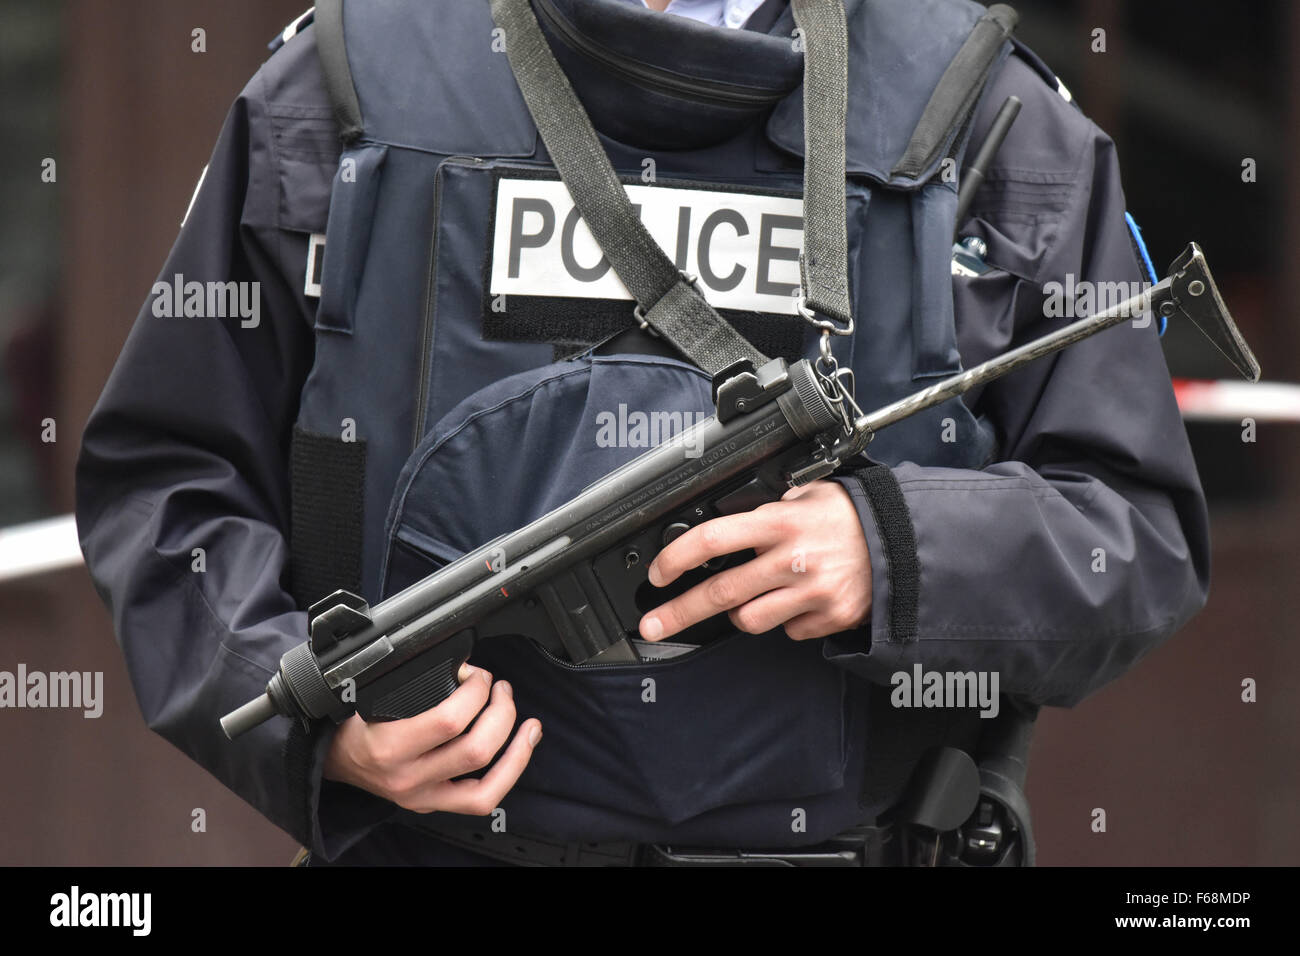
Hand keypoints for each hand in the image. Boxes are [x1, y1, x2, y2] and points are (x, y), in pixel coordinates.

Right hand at [323, 664, 541, 814]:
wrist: (332, 761)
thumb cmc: (351, 723)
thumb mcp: (368, 696)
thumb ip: (410, 681)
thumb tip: (460, 661)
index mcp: (389, 747)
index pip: (449, 720)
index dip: (475, 691)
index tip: (476, 674)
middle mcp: (408, 778)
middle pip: (476, 750)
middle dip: (500, 712)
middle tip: (500, 688)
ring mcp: (423, 797)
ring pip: (487, 784)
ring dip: (517, 749)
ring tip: (528, 723)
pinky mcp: (433, 805)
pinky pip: (482, 800)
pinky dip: (509, 774)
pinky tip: (521, 750)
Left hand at [639, 480, 871, 641]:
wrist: (902, 542)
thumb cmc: (848, 516)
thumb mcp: (804, 494)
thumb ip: (764, 508)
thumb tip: (717, 517)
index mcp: (780, 522)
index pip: (713, 539)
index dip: (677, 558)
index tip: (659, 573)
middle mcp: (793, 559)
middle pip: (721, 592)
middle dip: (679, 612)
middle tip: (652, 625)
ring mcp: (811, 593)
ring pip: (750, 619)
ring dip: (742, 612)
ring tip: (758, 593)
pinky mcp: (828, 618)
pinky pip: (787, 630)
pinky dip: (786, 619)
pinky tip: (800, 598)